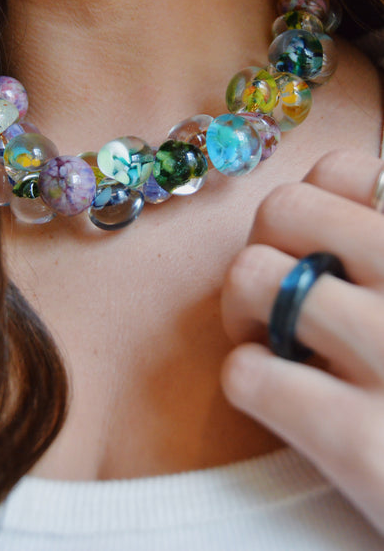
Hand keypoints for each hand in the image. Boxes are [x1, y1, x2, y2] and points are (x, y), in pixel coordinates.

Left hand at [220, 149, 383, 535]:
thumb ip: (383, 251)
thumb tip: (334, 210)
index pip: (340, 170)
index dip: (310, 210)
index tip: (317, 251)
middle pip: (281, 208)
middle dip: (265, 250)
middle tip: (277, 299)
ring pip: (251, 276)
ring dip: (244, 313)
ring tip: (276, 345)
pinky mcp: (363, 444)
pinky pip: (247, 372)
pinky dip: (248, 381)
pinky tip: (280, 399)